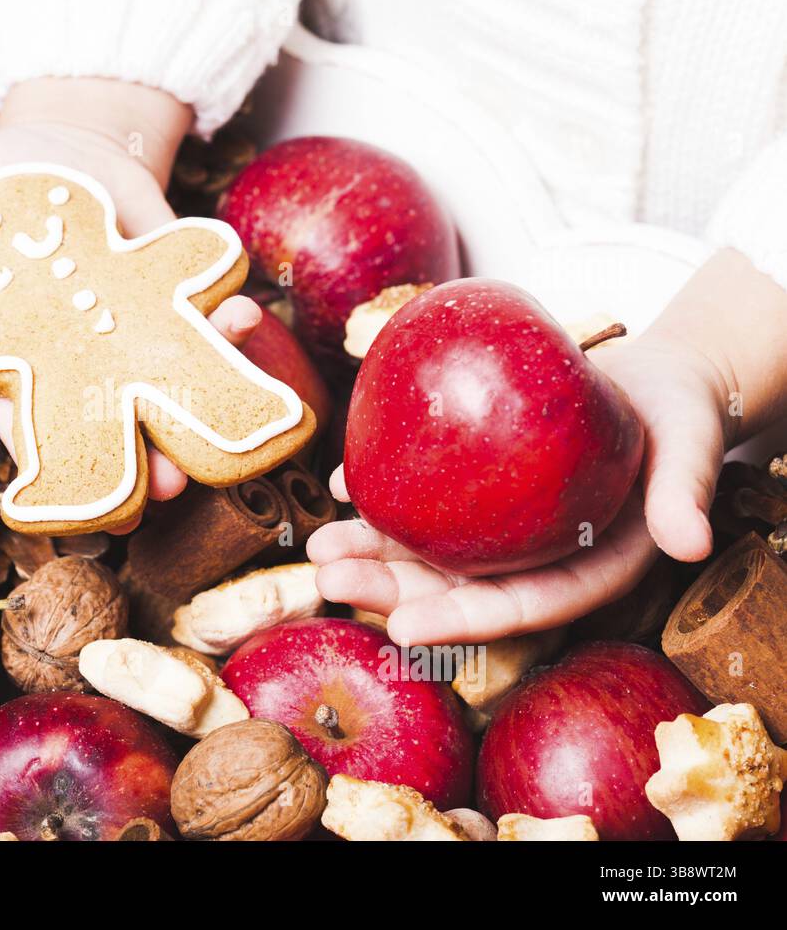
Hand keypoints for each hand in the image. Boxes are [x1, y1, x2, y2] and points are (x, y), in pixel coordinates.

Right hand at [0, 78, 262, 530]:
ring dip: (196, 406)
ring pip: (162, 384)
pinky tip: (240, 314)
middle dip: (132, 459)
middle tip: (162, 489)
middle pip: (101, 422)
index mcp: (9, 344)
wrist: (70, 153)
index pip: (16, 412)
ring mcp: (130, 333)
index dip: (37, 453)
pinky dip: (226, 323)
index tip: (60, 486)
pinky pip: (203, 319)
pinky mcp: (175, 298)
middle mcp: (76, 355)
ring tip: (223, 417)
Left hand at [308, 332, 730, 645]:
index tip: (403, 627)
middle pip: (453, 586)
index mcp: (582, 569)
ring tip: (318, 548)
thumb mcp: (690, 448)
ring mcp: (500, 526)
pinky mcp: (479, 486)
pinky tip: (344, 484)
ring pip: (426, 549)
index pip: (517, 608)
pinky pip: (424, 497)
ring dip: (369, 550)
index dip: (460, 621)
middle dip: (388, 590)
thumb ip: (684, 493)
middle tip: (329, 578)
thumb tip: (691, 542)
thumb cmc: (678, 416)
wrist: (652, 382)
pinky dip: (382, 492)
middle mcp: (531, 557)